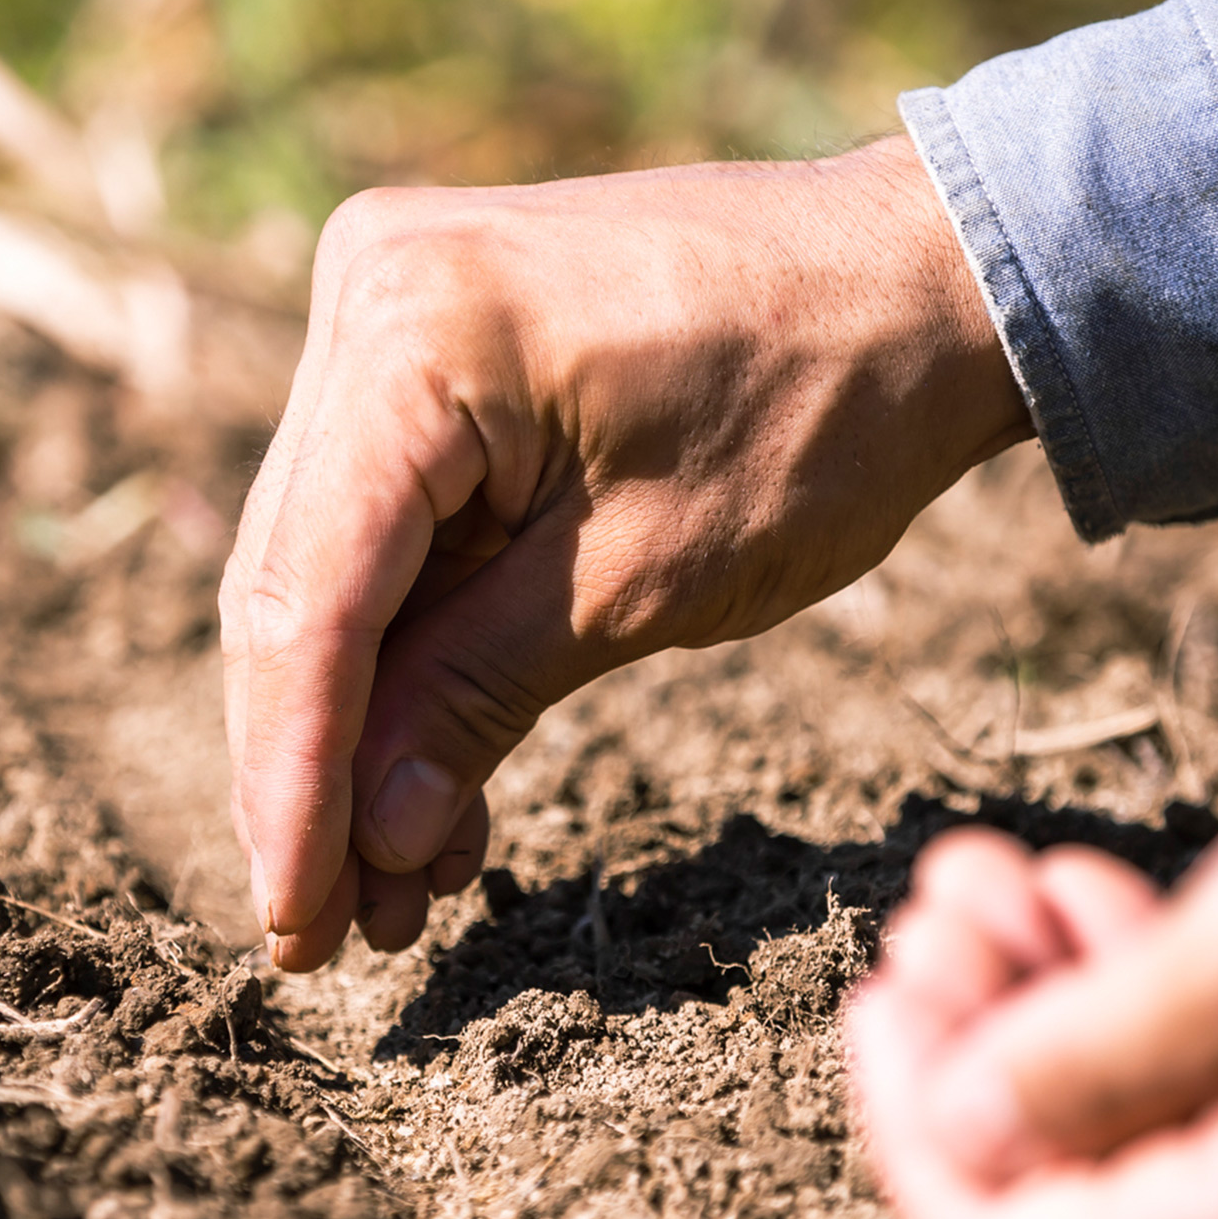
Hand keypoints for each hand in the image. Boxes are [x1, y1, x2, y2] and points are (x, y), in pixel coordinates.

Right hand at [221, 137, 1031, 968]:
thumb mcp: (645, 581)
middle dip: (314, 776)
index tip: (293, 920)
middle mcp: (368, 295)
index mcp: (413, 331)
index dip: (294, 778)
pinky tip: (433, 798)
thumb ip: (477, 697)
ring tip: (396, 900)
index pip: (311, 597)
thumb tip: (369, 841)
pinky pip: (387, 534)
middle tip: (326, 939)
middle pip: (295, 588)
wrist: (924, 279)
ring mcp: (389, 313)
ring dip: (360, 738)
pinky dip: (412, 661)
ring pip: (328, 575)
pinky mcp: (428, 352)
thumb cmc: (821, 410)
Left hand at [845, 715, 1217, 1218]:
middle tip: (943, 892)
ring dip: (1058, 1000)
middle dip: (980, 1032)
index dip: (902, 1121)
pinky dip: (1161, 1008)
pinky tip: (1103, 894)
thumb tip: (959, 1125)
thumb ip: (1073, 1062)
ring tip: (1001, 866)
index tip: (872, 990)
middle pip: (1067, 1186)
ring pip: (1148, 1131)